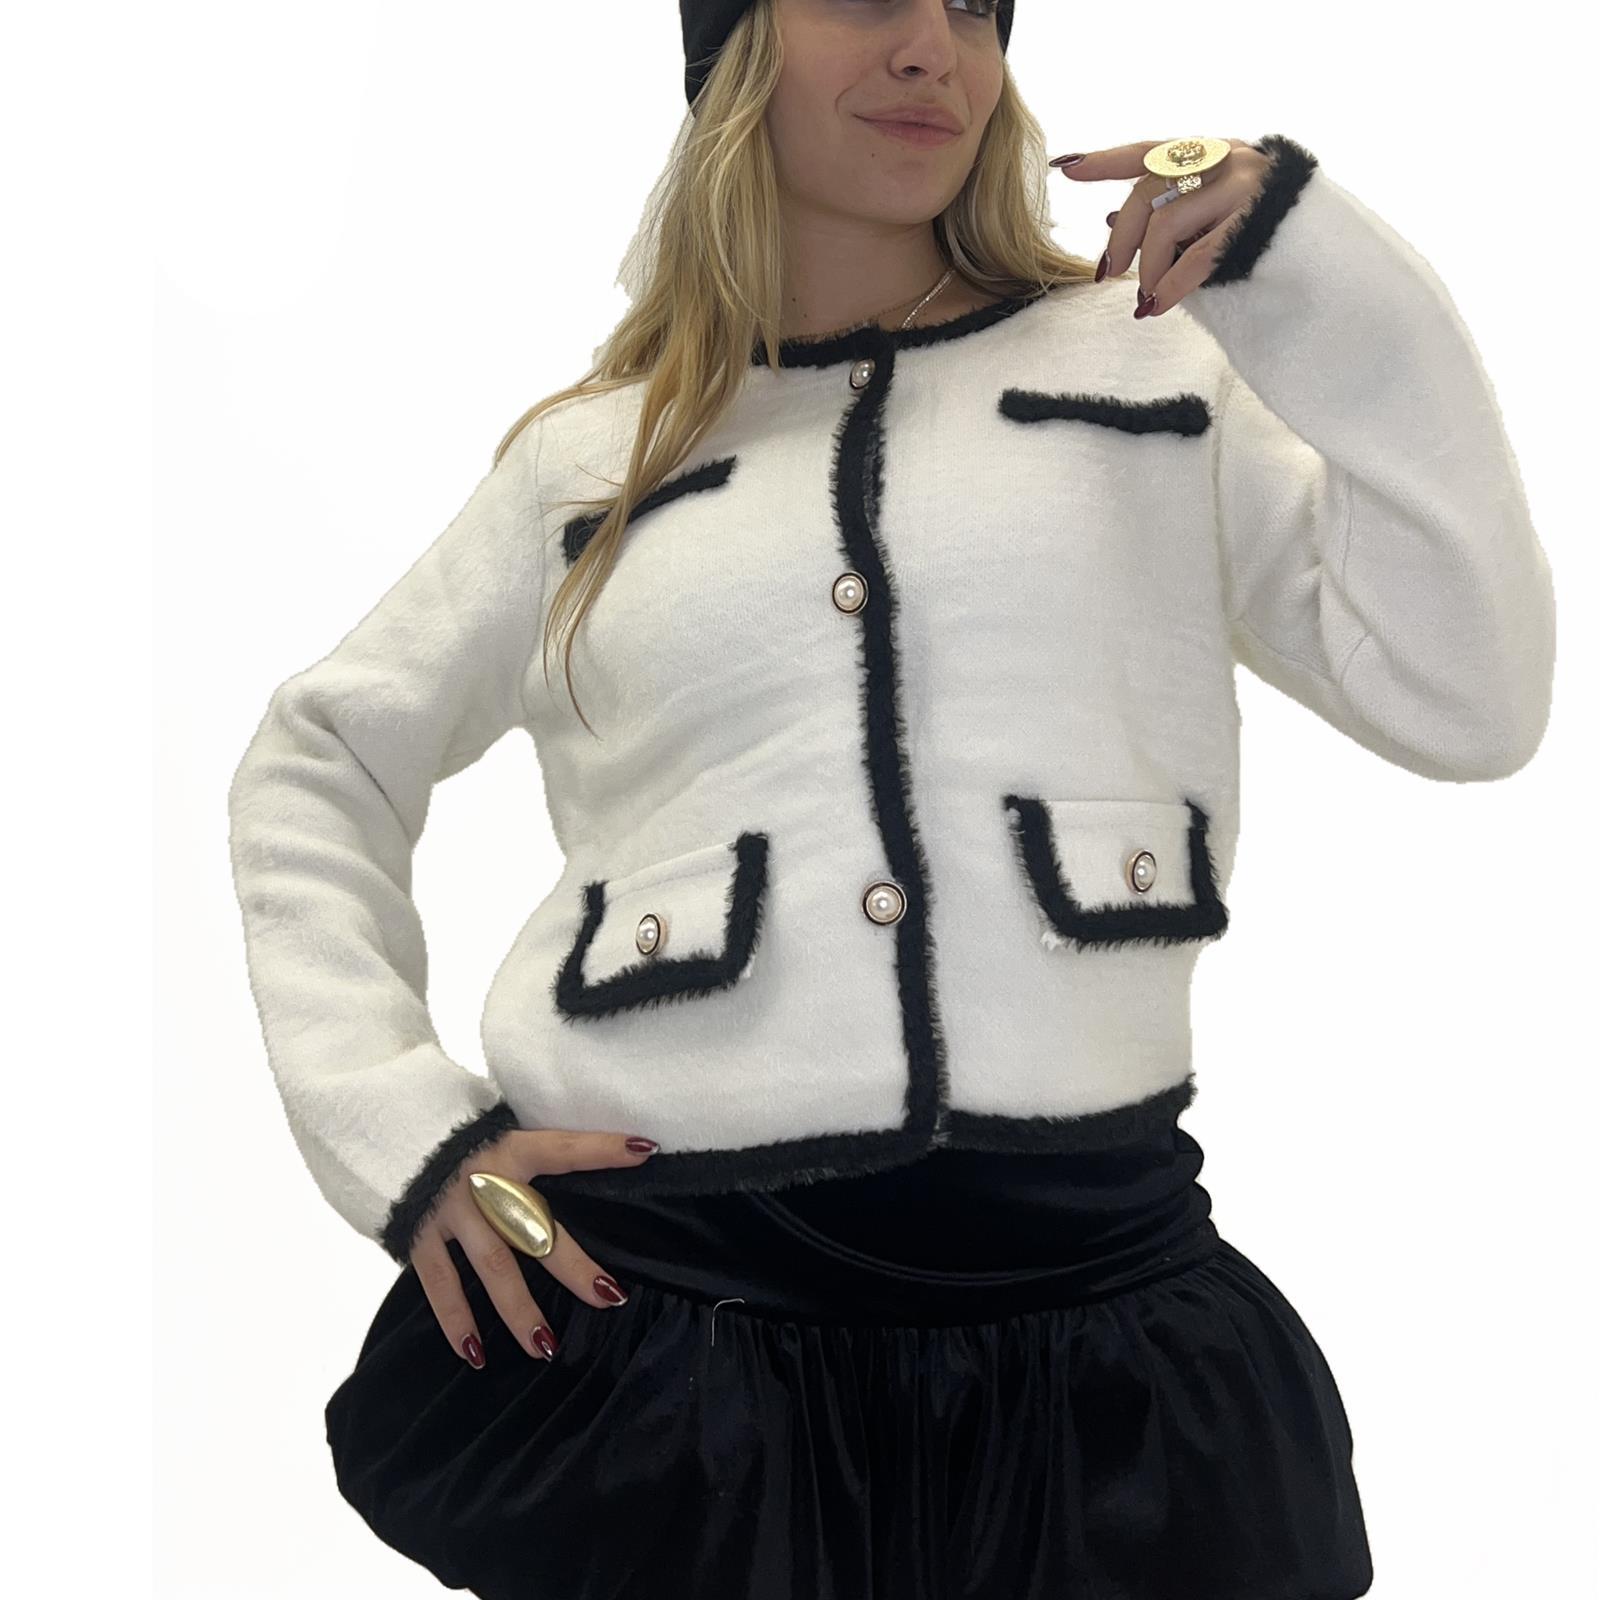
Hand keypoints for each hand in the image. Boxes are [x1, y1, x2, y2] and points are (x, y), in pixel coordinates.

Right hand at [410, 1127, 658, 1366]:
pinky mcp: (417, 1235)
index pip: (563, 1147)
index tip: (643, 1149)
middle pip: (535, 1228)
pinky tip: (476, 1355)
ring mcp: (449, 1210)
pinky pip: (441, 1285)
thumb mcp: (494, 1129)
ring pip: (493, 1267)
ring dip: (520, 1310)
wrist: (379, 1127)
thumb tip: (588, 1162)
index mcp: (508, 1147)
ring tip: (547, 1347)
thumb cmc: (453, 1131)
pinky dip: (456, 1322)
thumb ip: (529, 1153)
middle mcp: (482, 1180)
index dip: (602, 1148)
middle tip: (610, 1297)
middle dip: (573, 1266)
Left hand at [1052, 138, 1270, 316]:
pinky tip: (1158, 305)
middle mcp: (1226, 159)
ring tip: (1147, 294)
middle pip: (1147, 191)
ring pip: (1166, 223)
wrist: (1327, 254)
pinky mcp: (1254, 224)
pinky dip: (1170, 284)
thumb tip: (1111, 220)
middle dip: (1122, 238)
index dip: (1106, 161)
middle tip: (1111, 272)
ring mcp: (1243, 187)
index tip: (1067, 169)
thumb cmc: (1260, 234)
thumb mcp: (1209, 217)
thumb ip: (1167, 214)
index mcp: (1210, 153)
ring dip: (1147, 267)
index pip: (1148, 152)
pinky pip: (1196, 256)